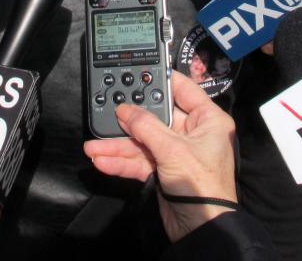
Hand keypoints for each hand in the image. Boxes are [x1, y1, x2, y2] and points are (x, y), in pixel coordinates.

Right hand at [83, 71, 237, 242]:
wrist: (203, 230)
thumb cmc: (202, 184)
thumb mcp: (173, 150)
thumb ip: (146, 127)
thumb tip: (125, 110)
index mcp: (207, 120)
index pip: (184, 90)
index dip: (162, 80)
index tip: (140, 71)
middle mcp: (193, 133)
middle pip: (156, 118)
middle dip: (129, 121)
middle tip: (108, 114)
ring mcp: (177, 153)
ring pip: (143, 142)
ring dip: (118, 146)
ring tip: (93, 148)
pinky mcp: (164, 171)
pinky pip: (140, 161)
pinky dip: (122, 162)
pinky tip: (102, 162)